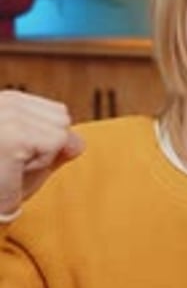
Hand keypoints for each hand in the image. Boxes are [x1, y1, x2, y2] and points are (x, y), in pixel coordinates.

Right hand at [0, 90, 83, 214]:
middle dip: (48, 147)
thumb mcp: (36, 161)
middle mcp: (3, 101)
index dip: (47, 141)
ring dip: (44, 157)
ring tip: (14, 166)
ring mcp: (5, 115)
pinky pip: (56, 143)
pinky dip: (43, 163)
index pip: (58, 112)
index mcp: (6, 100)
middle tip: (16, 163)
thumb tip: (79, 142)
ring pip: (61, 131)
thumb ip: (58, 144)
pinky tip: (17, 170)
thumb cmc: (4, 187)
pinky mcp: (13, 135)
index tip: (18, 156)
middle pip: (62, 118)